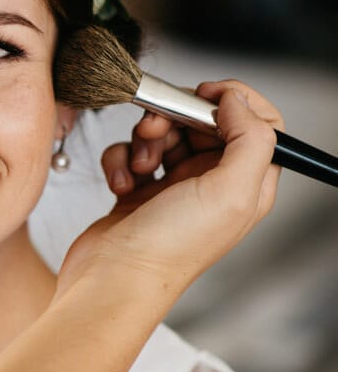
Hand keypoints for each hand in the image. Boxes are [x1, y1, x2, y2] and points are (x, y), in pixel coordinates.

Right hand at [58, 80, 282, 299]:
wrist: (112, 278)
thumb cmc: (169, 249)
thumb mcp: (230, 192)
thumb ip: (249, 139)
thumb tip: (237, 100)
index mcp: (247, 185)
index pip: (260, 124)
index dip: (236, 100)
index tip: (204, 93)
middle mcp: (215, 183)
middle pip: (205, 122)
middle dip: (176, 117)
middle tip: (155, 127)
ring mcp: (175, 186)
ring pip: (164, 133)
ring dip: (144, 140)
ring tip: (138, 165)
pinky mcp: (139, 189)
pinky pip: (130, 152)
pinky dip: (120, 161)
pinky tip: (121, 183)